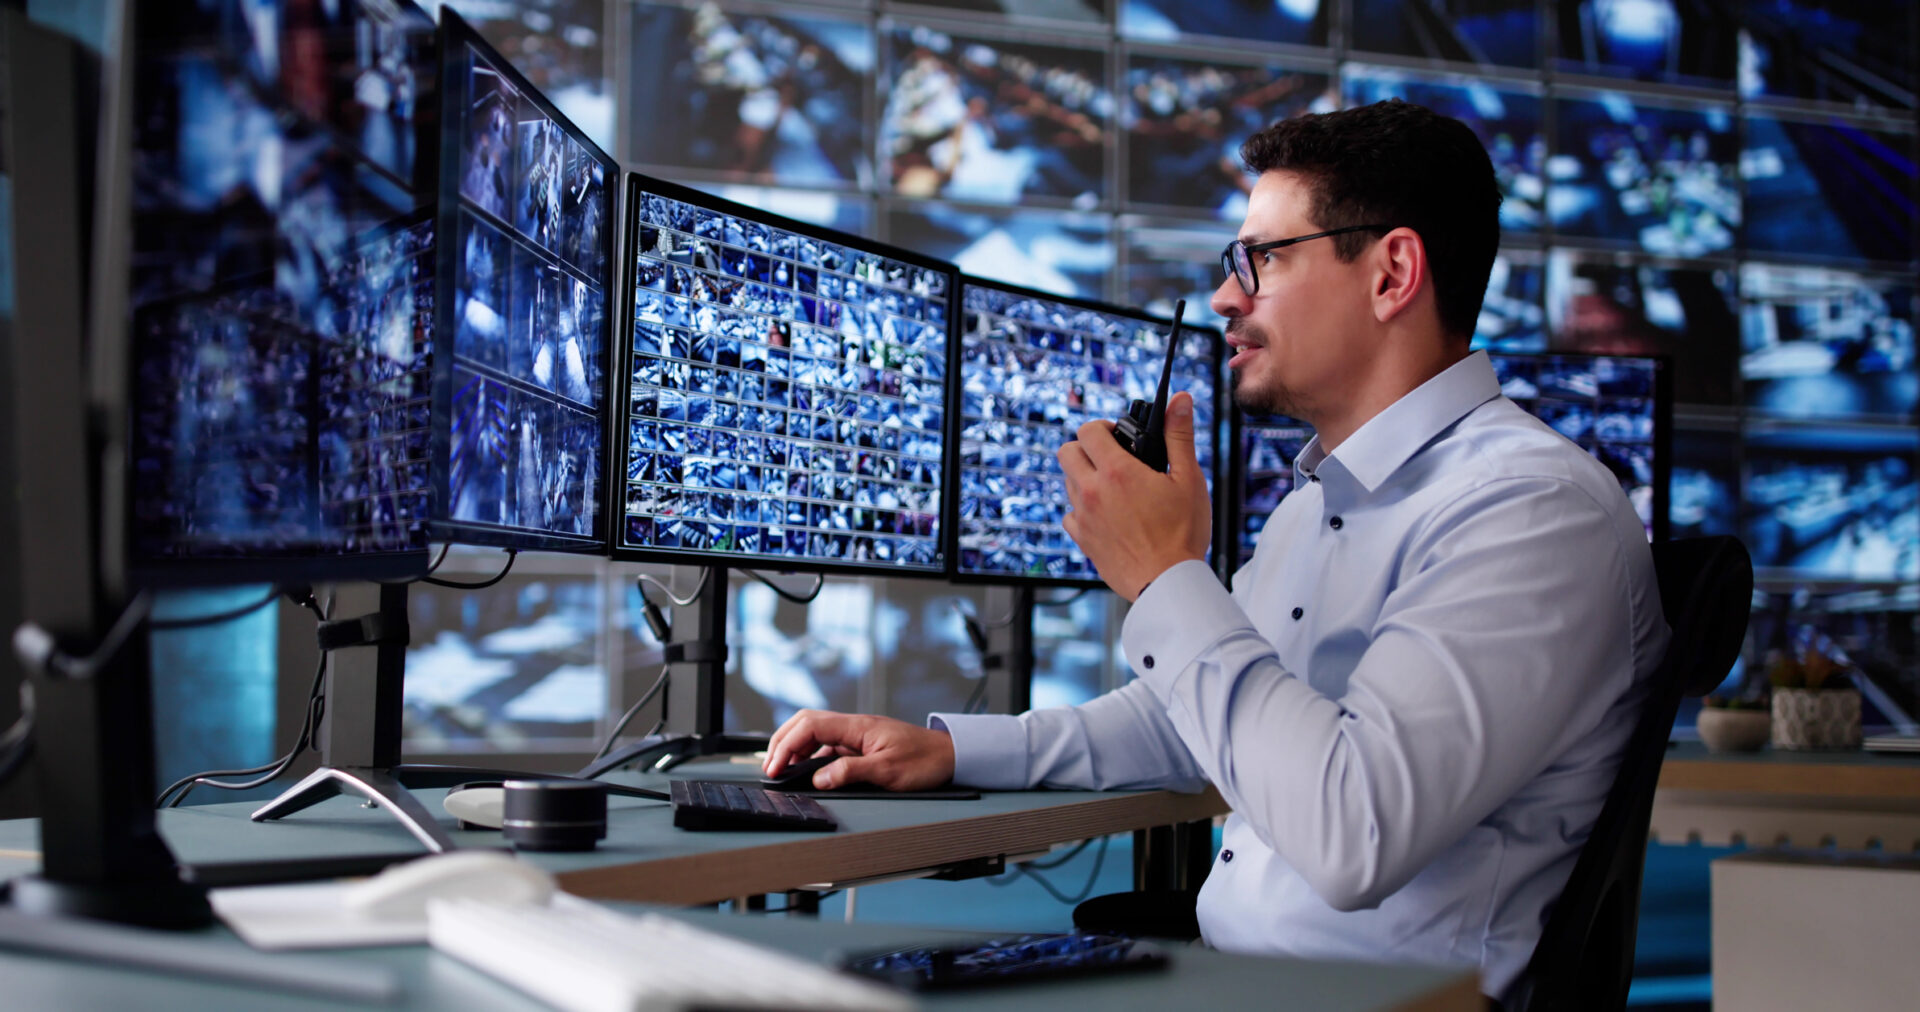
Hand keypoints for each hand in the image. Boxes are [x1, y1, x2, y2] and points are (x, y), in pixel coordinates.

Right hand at [763, 710, 955, 790]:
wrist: (952, 756)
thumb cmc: (926, 761)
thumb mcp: (888, 771)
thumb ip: (851, 772)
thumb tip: (819, 778)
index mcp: (858, 726)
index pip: (810, 725)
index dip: (787, 744)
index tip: (776, 766)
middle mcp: (855, 726)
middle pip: (806, 723)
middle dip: (783, 742)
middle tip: (771, 767)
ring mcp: (857, 735)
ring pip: (816, 734)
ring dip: (796, 749)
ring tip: (784, 770)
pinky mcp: (862, 746)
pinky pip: (829, 746)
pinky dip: (812, 757)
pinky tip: (809, 771)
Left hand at [1056, 391, 1210, 600]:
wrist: (1168, 583)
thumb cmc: (1183, 533)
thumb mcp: (1189, 479)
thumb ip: (1179, 436)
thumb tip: (1180, 400)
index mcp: (1116, 472)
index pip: (1087, 430)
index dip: (1101, 427)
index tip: (1117, 436)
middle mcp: (1092, 492)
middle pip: (1066, 452)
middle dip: (1085, 448)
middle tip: (1111, 458)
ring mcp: (1083, 518)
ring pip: (1068, 483)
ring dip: (1085, 477)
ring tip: (1115, 488)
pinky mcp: (1083, 541)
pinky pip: (1070, 515)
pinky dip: (1083, 510)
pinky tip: (1107, 515)